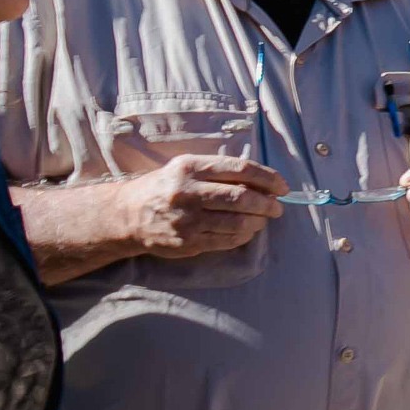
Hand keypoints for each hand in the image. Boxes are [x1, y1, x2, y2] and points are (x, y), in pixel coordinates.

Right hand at [115, 154, 286, 257]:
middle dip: (268, 203)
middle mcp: (187, 192)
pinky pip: (226, 240)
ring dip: (258, 221)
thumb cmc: (166, 188)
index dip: (268, 178)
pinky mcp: (187, 242)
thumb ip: (220, 171)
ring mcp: (187, 219)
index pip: (240, 169)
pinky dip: (243, 236)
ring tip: (263, 219)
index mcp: (190, 168)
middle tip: (277, 207)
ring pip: (238, 222)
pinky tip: (247, 231)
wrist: (127, 215)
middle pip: (242, 197)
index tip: (283, 187)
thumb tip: (263, 182)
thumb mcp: (186, 169)